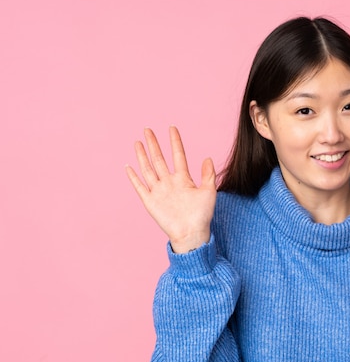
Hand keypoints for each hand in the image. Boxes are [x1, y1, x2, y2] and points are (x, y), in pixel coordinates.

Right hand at [125, 126, 216, 252]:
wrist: (192, 233)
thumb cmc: (202, 215)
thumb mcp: (209, 192)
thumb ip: (208, 175)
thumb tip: (208, 158)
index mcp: (183, 179)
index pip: (178, 155)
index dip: (175, 142)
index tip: (172, 128)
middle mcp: (169, 183)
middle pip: (159, 159)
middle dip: (154, 144)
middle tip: (148, 129)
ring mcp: (159, 191)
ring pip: (148, 169)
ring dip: (142, 155)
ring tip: (138, 142)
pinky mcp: (150, 201)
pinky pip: (140, 187)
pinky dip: (133, 177)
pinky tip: (128, 166)